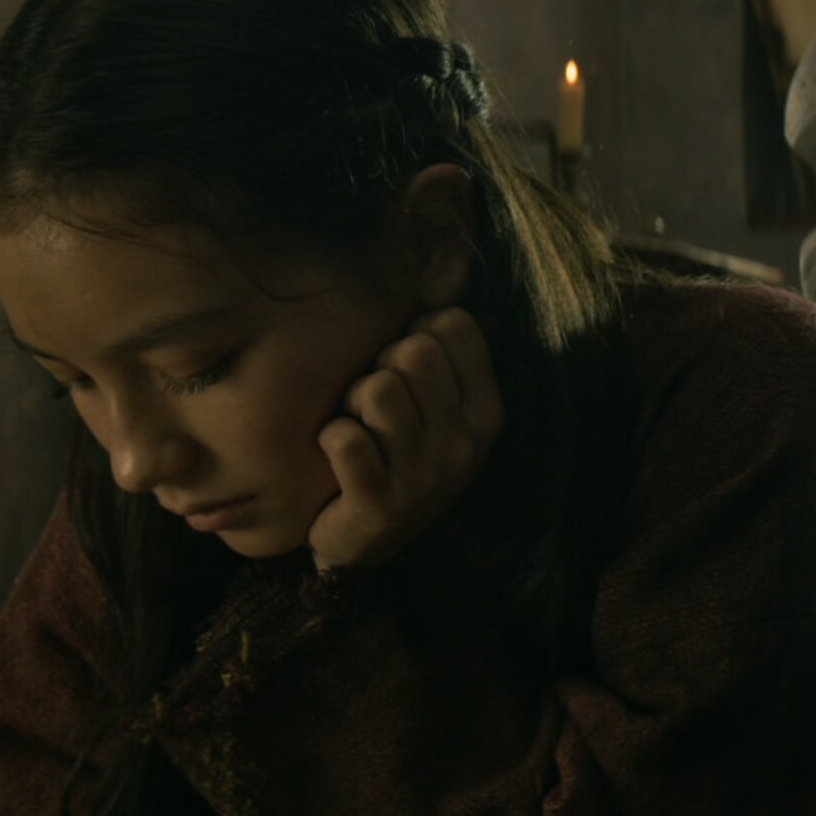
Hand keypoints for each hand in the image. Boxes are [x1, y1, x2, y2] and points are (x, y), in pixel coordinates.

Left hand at [305, 308, 502, 572]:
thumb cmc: (396, 454)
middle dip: (379, 365)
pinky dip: (330, 439)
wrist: (365, 545)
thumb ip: (441, 350)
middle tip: (372, 404)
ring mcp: (426, 481)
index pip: (454, 324)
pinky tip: (337, 458)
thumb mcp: (438, 407)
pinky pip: (344, 438)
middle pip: (413, 351)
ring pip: (377, 388)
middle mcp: (465, 446)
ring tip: (357, 427)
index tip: (406, 370)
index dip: (415, 332)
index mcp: (485, 412)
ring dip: (351, 403)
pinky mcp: (381, 509)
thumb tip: (436, 270)